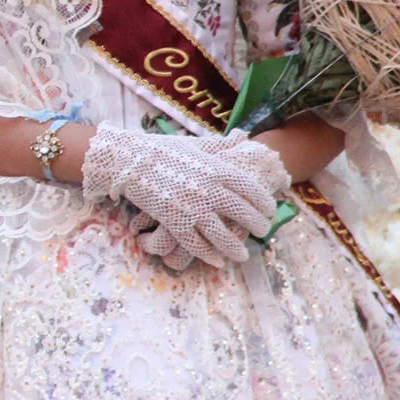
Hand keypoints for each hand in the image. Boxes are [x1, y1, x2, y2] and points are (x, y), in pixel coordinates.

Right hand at [81, 126, 285, 268]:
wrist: (130, 160)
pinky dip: (207, 254)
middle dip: (257, 225)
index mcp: (217, 170)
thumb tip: (242, 139)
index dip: (264, 203)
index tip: (269, 211)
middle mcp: (209, 190)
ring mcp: (191, 208)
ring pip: (222, 235)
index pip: (251, 189)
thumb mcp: (196, 145)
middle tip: (262, 231)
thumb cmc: (163, 150)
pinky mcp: (173, 222)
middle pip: (242, 213)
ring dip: (235, 248)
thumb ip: (221, 146)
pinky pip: (195, 244)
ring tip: (243, 255)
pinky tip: (217, 261)